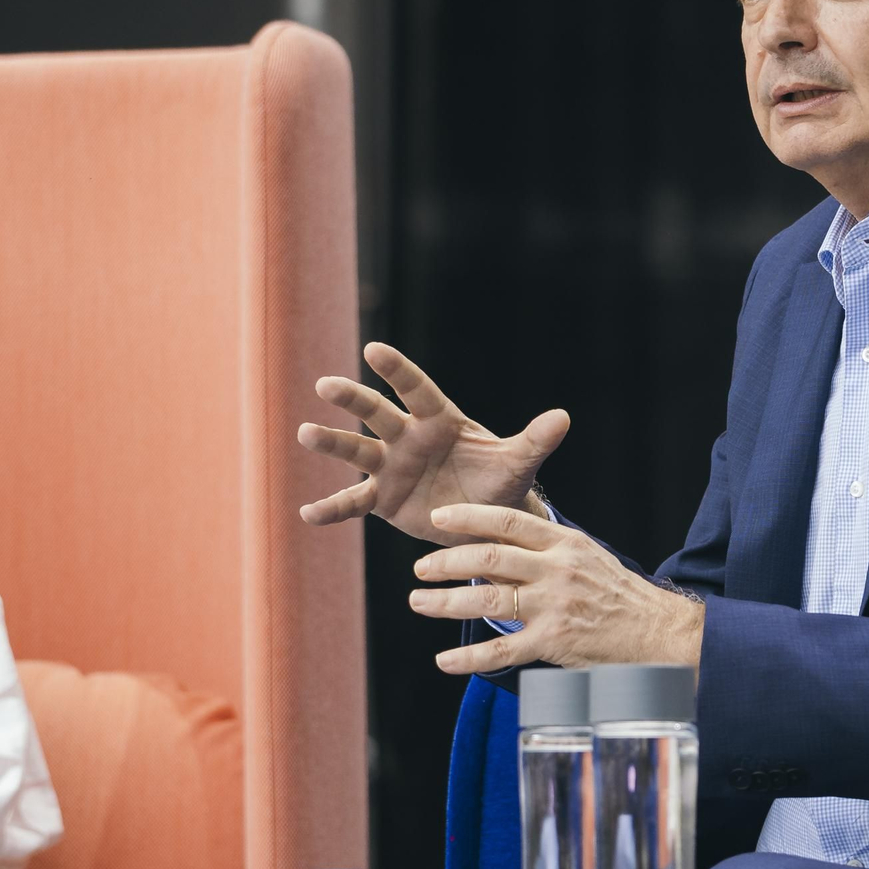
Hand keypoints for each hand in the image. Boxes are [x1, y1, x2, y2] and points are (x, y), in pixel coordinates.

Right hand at [299, 342, 571, 545]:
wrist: (483, 519)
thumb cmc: (499, 482)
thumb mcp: (517, 464)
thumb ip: (534, 441)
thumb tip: (564, 417)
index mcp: (439, 421)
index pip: (417, 390)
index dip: (397, 371)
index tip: (374, 349)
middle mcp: (408, 437)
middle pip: (377, 413)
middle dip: (353, 398)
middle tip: (326, 385)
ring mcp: (390, 466)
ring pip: (357, 450)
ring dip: (332, 442)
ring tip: (305, 433)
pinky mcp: (382, 498)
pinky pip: (353, 502)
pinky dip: (332, 508)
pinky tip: (307, 515)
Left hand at [407, 503, 704, 673]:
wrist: (658, 633)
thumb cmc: (619, 595)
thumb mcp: (586, 558)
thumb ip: (543, 553)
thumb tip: (494, 552)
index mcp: (564, 543)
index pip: (508, 521)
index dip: (468, 517)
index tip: (438, 519)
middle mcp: (557, 570)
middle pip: (489, 558)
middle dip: (446, 562)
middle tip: (420, 568)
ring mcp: (554, 607)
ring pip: (488, 601)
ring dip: (446, 602)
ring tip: (420, 602)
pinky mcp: (553, 643)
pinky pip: (501, 651)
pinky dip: (468, 657)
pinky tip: (445, 660)